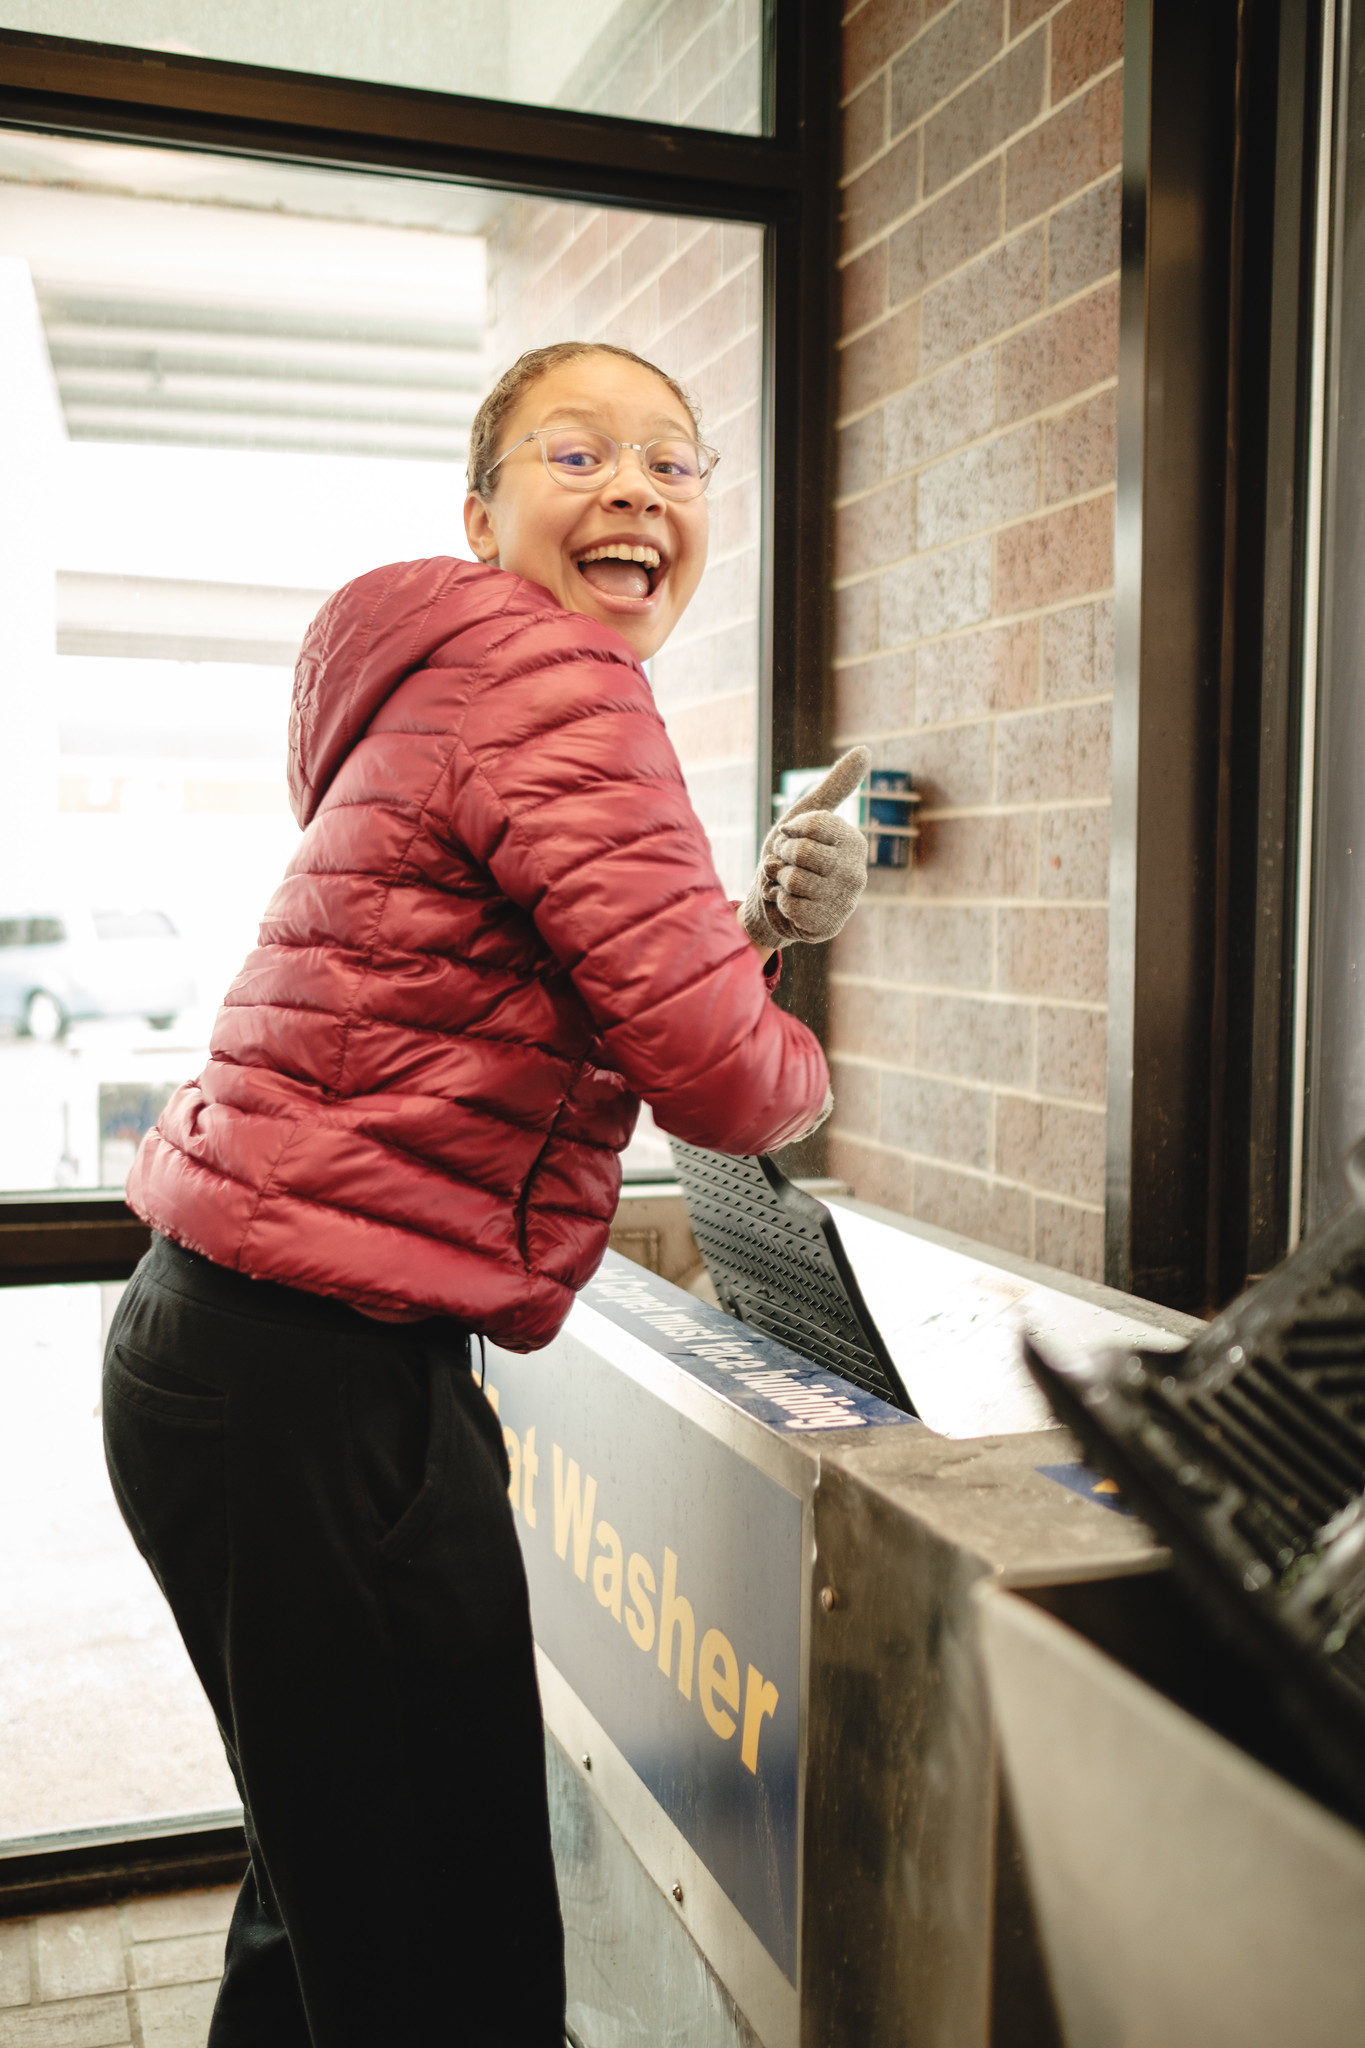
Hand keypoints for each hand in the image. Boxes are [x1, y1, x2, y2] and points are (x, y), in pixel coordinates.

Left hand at [741, 748, 869, 949]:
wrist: (770, 902)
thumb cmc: (788, 857)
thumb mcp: (806, 817)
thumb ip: (835, 786)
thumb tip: (866, 751)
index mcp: (853, 842)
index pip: (812, 825)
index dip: (789, 832)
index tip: (788, 838)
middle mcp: (856, 871)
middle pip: (801, 853)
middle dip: (781, 856)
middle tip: (784, 864)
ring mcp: (845, 901)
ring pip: (794, 880)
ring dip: (778, 881)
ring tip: (786, 885)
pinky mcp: (829, 925)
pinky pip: (791, 905)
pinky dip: (779, 903)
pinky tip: (787, 905)